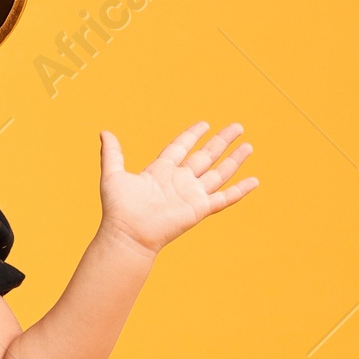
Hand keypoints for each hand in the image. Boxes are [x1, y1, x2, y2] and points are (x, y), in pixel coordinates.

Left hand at [98, 121, 257, 255]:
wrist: (128, 234)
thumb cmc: (118, 209)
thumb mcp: (113, 175)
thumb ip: (112, 154)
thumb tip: (104, 132)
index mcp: (161, 171)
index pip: (181, 147)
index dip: (192, 135)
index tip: (204, 124)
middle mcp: (179, 181)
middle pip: (205, 156)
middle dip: (221, 141)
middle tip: (237, 126)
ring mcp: (191, 195)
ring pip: (218, 173)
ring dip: (234, 160)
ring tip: (248, 146)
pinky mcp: (200, 209)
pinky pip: (224, 198)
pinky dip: (240, 190)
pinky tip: (254, 181)